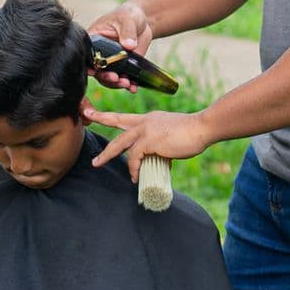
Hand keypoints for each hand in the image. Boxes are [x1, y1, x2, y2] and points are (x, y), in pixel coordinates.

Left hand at [84, 104, 212, 181]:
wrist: (203, 128)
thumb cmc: (193, 134)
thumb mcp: (171, 138)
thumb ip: (161, 147)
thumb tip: (159, 161)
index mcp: (149, 119)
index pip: (125, 117)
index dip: (109, 116)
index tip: (94, 113)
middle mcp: (145, 121)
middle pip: (116, 123)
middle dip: (99, 122)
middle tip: (86, 117)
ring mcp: (146, 130)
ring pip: (120, 143)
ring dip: (107, 154)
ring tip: (97, 164)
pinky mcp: (150, 140)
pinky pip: (134, 157)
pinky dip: (133, 168)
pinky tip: (135, 177)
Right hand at [86, 2, 154, 91]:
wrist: (143, 22)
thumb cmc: (129, 15)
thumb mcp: (128, 20)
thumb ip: (127, 32)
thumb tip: (128, 45)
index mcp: (94, 40)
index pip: (86, 53)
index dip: (88, 64)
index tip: (93, 71)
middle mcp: (99, 54)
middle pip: (97, 69)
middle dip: (105, 77)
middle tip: (115, 78)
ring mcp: (111, 62)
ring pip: (108, 78)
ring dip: (116, 84)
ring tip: (127, 84)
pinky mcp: (123, 68)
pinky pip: (123, 79)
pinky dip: (128, 85)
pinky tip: (134, 88)